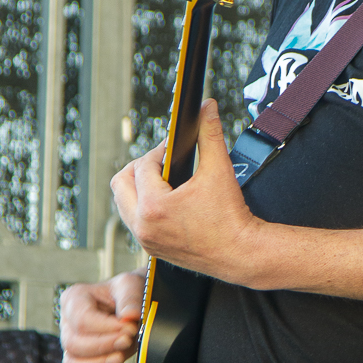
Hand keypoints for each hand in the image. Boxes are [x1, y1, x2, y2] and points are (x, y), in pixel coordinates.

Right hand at [60, 269, 145, 362]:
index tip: (129, 328)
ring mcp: (71, 346)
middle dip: (103, 346)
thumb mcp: (131, 285)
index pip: (81, 320)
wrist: (133, 307)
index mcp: (74, 299)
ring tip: (120, 358)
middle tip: (127, 341)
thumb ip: (130, 297)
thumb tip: (129, 316)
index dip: (106, 328)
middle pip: (72, 344)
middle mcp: (67, 323)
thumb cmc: (127, 293)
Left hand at [109, 100, 265, 281]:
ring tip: (162, 179)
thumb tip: (207, 108)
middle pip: (120, 184)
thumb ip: (210, 134)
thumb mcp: (220, 170)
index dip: (159, 150)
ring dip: (138, 187)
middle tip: (162, 161)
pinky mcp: (152, 249)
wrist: (242, 254)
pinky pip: (134, 220)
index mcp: (154, 207)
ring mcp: (145, 240)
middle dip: (139, 168)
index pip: (143, 165)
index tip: (174, 146)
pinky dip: (143, 206)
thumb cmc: (231, 218)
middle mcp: (143, 226)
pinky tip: (164, 199)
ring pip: (123, 203)